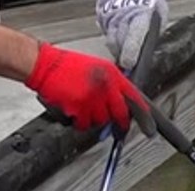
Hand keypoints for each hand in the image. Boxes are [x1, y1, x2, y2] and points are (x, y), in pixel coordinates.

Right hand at [26, 42, 155, 135]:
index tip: (150, 128)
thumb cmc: (66, 66)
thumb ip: (111, 85)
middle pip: (120, 114)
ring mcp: (92, 97)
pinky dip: (78, 121)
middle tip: (117, 130)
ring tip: (81, 106)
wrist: (43, 65)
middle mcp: (105, 85)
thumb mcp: (96, 69)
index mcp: (111, 74)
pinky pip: (83, 124)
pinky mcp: (79, 107)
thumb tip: (122, 104)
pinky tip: (71, 108)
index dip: (144, 115)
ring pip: (101, 121)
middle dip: (119, 124)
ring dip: (92, 119)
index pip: (135, 97)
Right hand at [96, 0, 168, 69]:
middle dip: (122, 53)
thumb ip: (155, 28)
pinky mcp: (102, 15)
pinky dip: (111, 36)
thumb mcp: (159, 10)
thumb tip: (151, 46)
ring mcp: (110, 15)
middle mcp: (123, 15)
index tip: (129, 64)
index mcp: (141, 14)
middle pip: (119, 41)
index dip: (131, 52)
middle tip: (127, 61)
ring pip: (110, 39)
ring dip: (116, 47)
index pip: (134, 36)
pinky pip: (105, 32)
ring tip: (123, 49)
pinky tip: (118, 33)